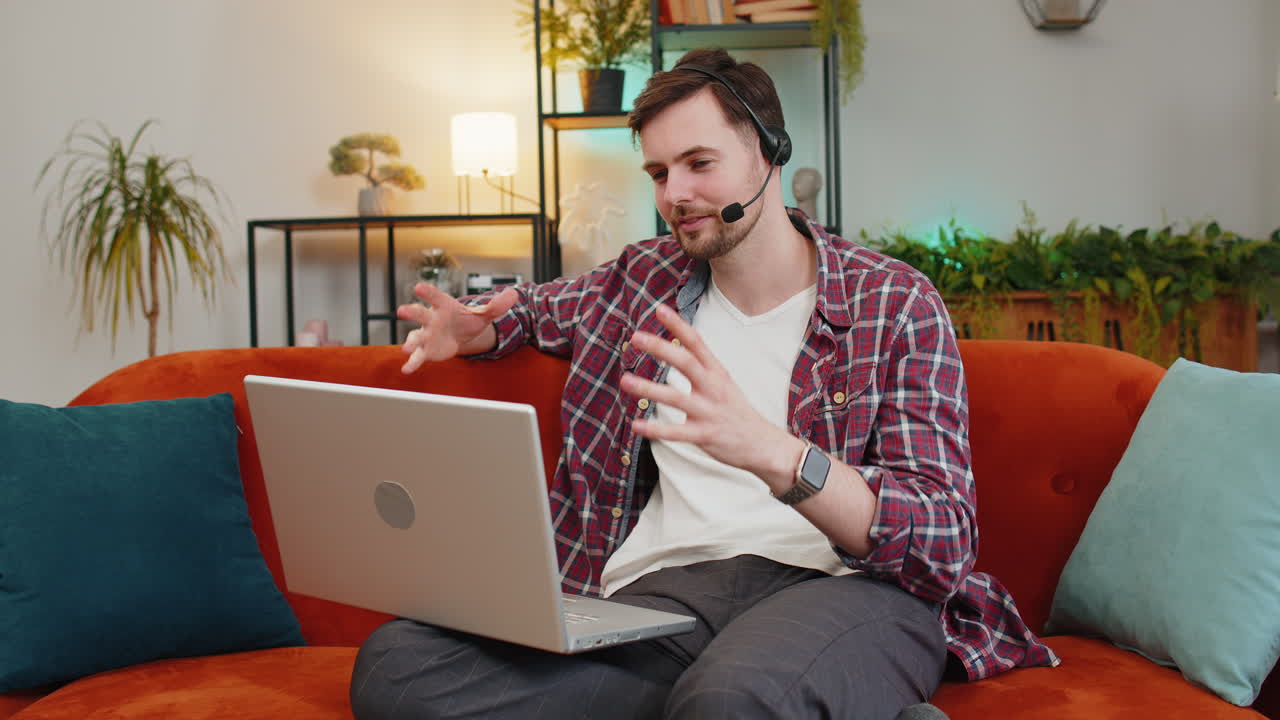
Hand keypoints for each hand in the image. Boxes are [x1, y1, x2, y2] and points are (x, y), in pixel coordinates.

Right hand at [397, 283, 517, 373]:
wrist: (461, 335)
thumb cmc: (468, 320)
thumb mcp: (485, 313)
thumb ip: (497, 305)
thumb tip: (514, 294)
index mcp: (444, 305)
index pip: (435, 296)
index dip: (427, 292)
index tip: (419, 287)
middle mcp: (431, 318)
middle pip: (419, 314)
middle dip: (411, 311)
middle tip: (402, 310)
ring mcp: (426, 334)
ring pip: (415, 336)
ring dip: (409, 342)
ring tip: (406, 349)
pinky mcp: (426, 350)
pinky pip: (418, 356)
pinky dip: (412, 362)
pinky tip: (406, 369)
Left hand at [620, 305, 799, 484]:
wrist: (762, 444)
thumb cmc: (736, 411)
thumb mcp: (723, 382)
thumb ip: (701, 366)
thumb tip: (676, 346)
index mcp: (717, 372)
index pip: (696, 342)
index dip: (678, 325)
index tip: (659, 309)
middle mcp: (714, 388)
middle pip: (686, 362)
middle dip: (660, 348)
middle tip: (636, 337)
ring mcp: (710, 412)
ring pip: (676, 398)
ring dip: (648, 388)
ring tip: (624, 380)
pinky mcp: (705, 435)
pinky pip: (676, 432)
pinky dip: (655, 429)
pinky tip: (636, 425)